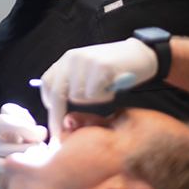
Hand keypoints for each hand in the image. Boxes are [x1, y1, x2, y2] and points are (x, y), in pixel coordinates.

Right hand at [0, 103, 46, 188]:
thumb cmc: (20, 165)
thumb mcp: (27, 145)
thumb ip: (33, 135)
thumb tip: (42, 131)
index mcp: (2, 126)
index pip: (7, 110)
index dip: (24, 116)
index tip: (38, 128)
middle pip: (1, 122)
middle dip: (24, 128)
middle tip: (42, 136)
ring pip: (4, 146)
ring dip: (26, 151)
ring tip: (39, 157)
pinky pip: (2, 164)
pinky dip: (18, 166)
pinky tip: (28, 170)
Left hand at [40, 38, 157, 137]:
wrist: (142, 54)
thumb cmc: (115, 68)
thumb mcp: (88, 70)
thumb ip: (72, 83)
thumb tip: (58, 111)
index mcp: (67, 58)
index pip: (47, 82)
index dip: (48, 102)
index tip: (54, 118)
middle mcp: (73, 57)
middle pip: (57, 93)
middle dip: (57, 116)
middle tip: (59, 134)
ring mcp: (86, 60)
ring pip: (78, 97)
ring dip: (92, 100)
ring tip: (105, 88)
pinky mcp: (101, 66)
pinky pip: (94, 94)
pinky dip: (104, 96)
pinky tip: (113, 86)